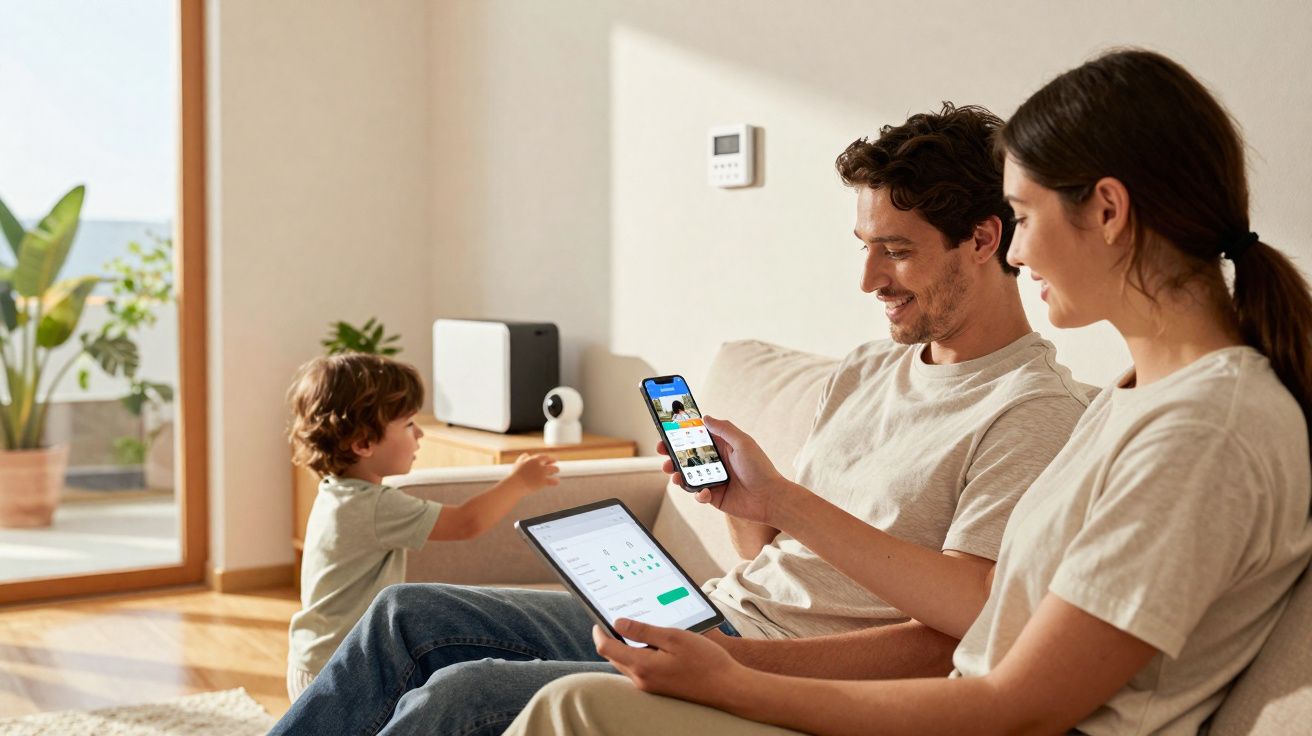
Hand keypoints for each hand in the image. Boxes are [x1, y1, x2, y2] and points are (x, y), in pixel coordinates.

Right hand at [508, 453, 559, 492]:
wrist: (515, 484)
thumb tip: (527, 454)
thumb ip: (523, 458)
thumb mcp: (518, 463)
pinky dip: (556, 481)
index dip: (548, 458)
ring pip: (554, 469)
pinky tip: (557, 481)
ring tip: (556, 471)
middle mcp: (539, 464)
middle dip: (553, 462)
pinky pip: (553, 481)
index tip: (551, 459)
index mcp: (533, 459)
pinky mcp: (543, 481)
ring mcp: (542, 472)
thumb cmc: (515, 475)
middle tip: (555, 465)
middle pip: (550, 461)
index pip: (544, 456)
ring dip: (556, 470)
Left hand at [594, 619, 748, 707]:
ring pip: (626, 664)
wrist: (727, 688)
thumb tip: (618, 623)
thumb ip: (643, 631)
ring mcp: (650, 687)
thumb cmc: (705, 661)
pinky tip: (652, 644)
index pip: (606, 648)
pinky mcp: (659, 688)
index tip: (599, 618)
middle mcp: (642, 680)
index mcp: (642, 666)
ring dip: (624, 646)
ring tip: (635, 628)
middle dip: (610, 638)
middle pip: (613, 657)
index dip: (599, 631)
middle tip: (615, 618)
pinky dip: (638, 655)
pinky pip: (639, 670)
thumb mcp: (674, 637)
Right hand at [657, 416, 791, 525]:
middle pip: (686, 457)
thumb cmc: (760, 468)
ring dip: (677, 474)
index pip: (696, 437)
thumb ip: (724, 429)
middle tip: (663, 454)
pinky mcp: (713, 496)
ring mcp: (712, 479)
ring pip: (687, 476)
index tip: (666, 432)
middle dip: (672, 455)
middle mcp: (714, 462)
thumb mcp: (743, 442)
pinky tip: (705, 492)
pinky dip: (698, 493)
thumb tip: (705, 418)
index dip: (680, 434)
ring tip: (674, 475)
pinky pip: (698, 494)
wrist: (770, 498)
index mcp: (721, 446)